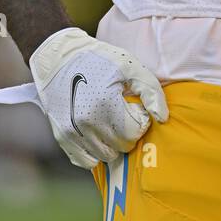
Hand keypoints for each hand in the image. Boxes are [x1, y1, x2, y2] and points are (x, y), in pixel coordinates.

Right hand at [29, 26, 167, 168]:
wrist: (58, 58)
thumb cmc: (98, 59)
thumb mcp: (129, 65)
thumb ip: (151, 91)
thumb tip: (162, 119)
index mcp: (105, 103)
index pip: (134, 133)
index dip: (139, 120)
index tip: (133, 107)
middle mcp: (87, 122)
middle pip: (122, 147)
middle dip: (127, 132)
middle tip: (122, 114)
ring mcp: (73, 132)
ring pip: (106, 157)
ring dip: (112, 143)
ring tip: (109, 121)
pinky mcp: (62, 138)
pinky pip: (86, 162)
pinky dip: (95, 152)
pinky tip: (96, 132)